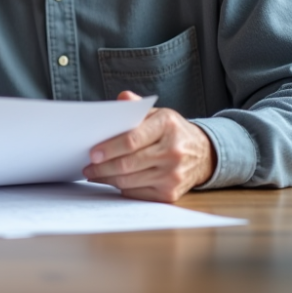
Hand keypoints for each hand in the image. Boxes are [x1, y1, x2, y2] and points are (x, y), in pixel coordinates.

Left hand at [82, 91, 216, 202]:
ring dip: (107, 178)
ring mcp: (173, 175)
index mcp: (167, 125)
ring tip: (93, 173)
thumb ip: (136, 107)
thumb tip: (121, 99)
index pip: (132, 139)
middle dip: (102, 166)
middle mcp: (173, 151)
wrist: (204, 154)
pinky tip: (111, 180)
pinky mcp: (170, 193)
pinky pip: (137, 193)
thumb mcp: (158, 113)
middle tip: (87, 166)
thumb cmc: (172, 132)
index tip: (92, 153)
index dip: (109, 148)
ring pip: (130, 180)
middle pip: (128, 163)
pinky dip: (121, 187)